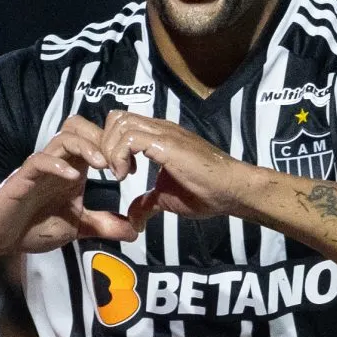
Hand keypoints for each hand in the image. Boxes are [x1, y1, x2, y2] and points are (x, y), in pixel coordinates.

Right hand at [0, 116, 137, 256]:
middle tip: (118, 162)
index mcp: (72, 167)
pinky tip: (72, 177)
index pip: (94, 139)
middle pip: (79, 126)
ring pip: (62, 137)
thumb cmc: (32, 227)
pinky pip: (39, 160)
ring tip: (102, 165)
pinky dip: (57, 165)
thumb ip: (102, 226)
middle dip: (102, 138)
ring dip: (86, 147)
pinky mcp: (22, 177)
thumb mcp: (76, 227)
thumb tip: (134, 232)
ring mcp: (40, 167)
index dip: (116, 147)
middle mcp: (57, 161)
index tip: (132, 168)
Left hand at [99, 110, 247, 227]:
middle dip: (105, 144)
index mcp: (158, 136)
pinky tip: (127, 175)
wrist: (232, 190)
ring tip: (120, 174)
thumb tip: (133, 219)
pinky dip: (120, 156)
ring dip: (111, 150)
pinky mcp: (167, 144)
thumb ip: (147, 202)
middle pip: (117, 117)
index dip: (110, 145)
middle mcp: (159, 129)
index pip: (122, 123)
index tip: (115, 171)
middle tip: (112, 170)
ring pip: (121, 123)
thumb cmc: (206, 192)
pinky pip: (130, 138)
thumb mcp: (166, 198)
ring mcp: (164, 133)